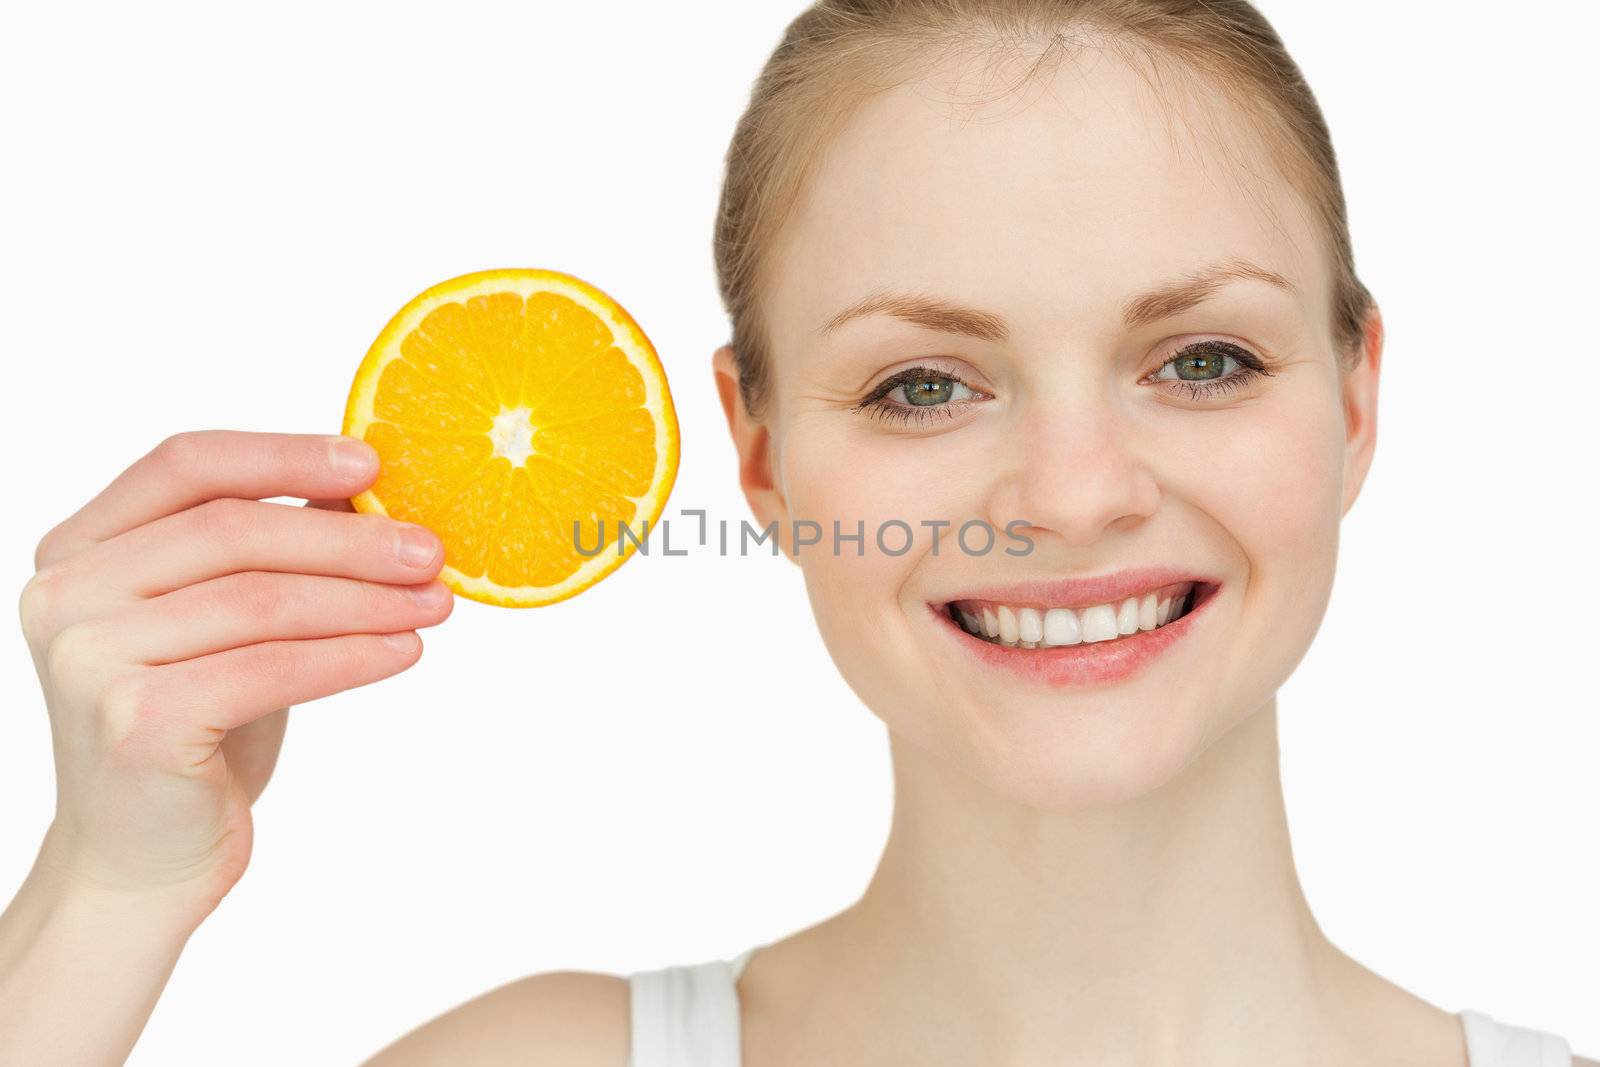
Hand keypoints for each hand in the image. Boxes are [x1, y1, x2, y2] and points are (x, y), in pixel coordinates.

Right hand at [15, 430, 453, 917]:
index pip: (186, 464)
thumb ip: (274, 548)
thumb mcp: (229, 622)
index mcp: (81, 547)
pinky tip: (406, 652)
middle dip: (349, 539)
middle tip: (432, 551)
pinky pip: (270, 669)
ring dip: (365, 599)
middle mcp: (67, 593)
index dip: (284, 454)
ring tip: (435, 603)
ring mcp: (91, 658)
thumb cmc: (197, 725)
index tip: (374, 463)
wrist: (143, 858)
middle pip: (233, 532)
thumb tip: (371, 486)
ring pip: (260, 601)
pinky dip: (351, 657)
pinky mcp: (135, 722)